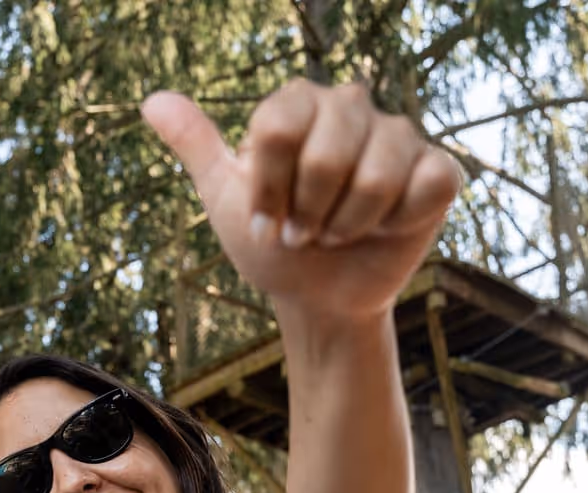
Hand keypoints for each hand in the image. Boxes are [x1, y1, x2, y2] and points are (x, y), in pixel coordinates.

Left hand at [142, 80, 458, 325]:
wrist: (318, 297)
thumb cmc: (273, 243)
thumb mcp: (225, 200)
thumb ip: (196, 146)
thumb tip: (151, 101)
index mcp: (298, 104)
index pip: (278, 129)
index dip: (269, 189)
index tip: (266, 220)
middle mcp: (351, 107)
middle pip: (327, 154)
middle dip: (308, 212)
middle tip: (304, 233)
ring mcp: (398, 135)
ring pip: (377, 174)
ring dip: (349, 223)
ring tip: (337, 233)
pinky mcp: (437, 170)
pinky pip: (424, 186)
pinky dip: (395, 222)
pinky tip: (384, 228)